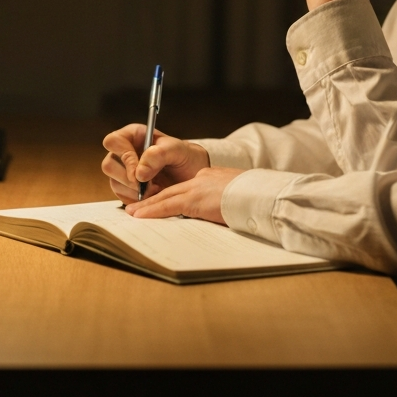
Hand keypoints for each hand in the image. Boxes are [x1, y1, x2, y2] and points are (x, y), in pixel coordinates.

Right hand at [101, 124, 209, 202]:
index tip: (138, 172)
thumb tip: (139, 171)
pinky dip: (137, 200)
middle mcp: (126, 152)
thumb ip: (159, 154)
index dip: (123, 156)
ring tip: (155, 190)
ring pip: (114, 182)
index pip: (113, 141)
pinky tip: (152, 196)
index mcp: (134, 136)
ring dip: (133, 191)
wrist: (192, 177)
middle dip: (127, 179)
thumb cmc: (186, 158)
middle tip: (146, 185)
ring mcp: (125, 171)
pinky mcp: (127, 189)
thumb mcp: (178, 151)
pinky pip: (122, 197)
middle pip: (108, 164)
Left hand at [125, 166, 245, 223]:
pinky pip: (168, 206)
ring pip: (166, 197)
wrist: (263, 195)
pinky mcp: (196, 200)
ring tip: (132, 213)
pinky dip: (152, 211)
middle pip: (172, 190)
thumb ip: (224, 205)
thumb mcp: (238, 200)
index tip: (160, 201)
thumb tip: (219, 218)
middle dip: (153, 199)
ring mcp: (198, 188)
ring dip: (147, 205)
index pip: (186, 188)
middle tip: (136, 207)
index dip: (171, 196)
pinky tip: (139, 216)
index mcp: (212, 178)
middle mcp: (202, 179)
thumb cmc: (257, 199)